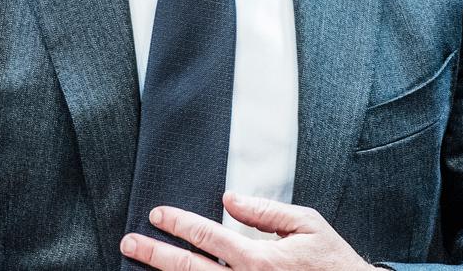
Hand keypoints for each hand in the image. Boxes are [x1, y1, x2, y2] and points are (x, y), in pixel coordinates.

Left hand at [120, 191, 375, 270]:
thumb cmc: (332, 263)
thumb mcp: (307, 225)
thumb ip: (266, 211)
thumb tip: (231, 199)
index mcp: (258, 258)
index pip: (207, 236)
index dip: (179, 224)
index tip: (158, 215)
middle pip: (189, 269)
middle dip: (155, 254)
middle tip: (130, 242)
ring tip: (139, 264)